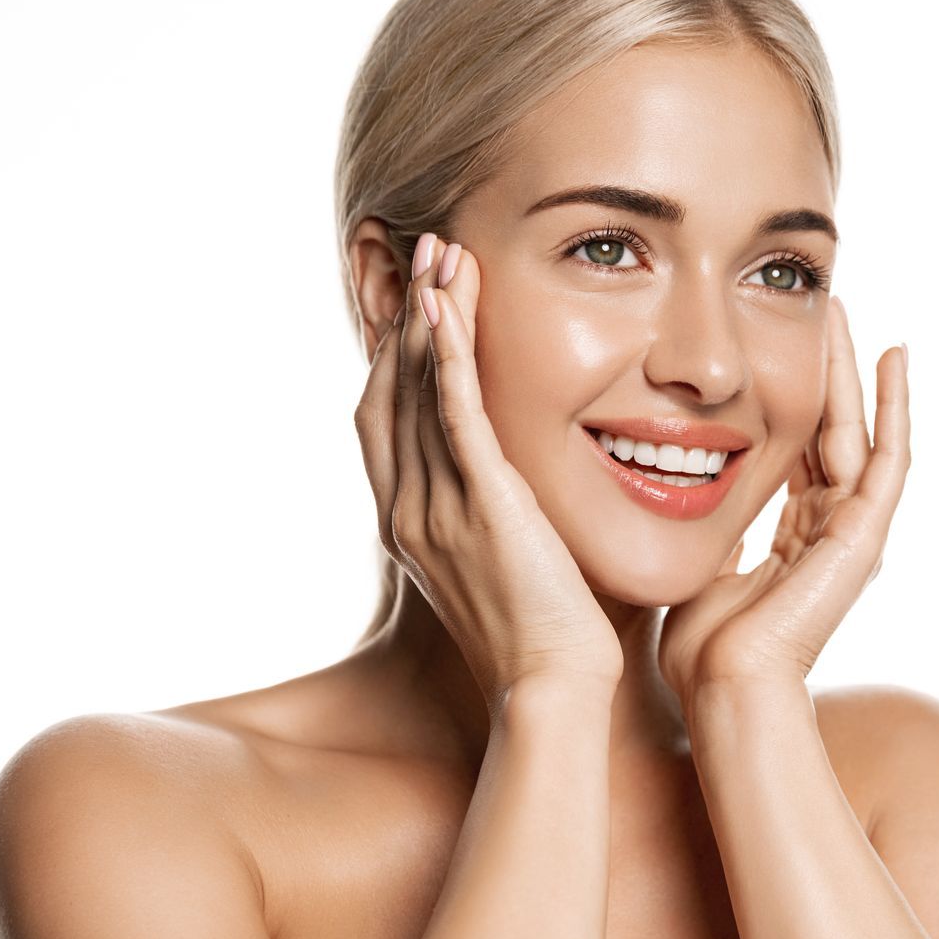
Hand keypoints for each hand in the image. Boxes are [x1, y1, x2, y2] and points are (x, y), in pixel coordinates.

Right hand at [354, 232, 622, 697]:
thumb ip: (499, 513)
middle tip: (420, 250)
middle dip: (402, 317)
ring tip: (438, 253)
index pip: (385, 419)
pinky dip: (446, 356)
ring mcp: (437, 508)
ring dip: (425, 316)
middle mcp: (409, 510)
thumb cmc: (549, 633)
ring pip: (416, 390)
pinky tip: (448, 308)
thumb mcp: (509, 560)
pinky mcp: (481, 506)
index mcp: (412, 523)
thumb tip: (519, 484)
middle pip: (387, 390)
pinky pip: (454, 415)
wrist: (553, 689)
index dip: (392, 354)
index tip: (412, 300)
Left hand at [658, 295, 910, 707]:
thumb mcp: (698, 566)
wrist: (726, 687)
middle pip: (834, 432)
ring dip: (855, 371)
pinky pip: (890, 456)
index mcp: (794, 540)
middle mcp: (830, 531)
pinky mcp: (866, 534)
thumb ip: (706, 529)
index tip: (780, 348)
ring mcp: (853, 533)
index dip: (794, 399)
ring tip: (846, 314)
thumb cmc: (702, 649)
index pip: (801, 452)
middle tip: (821, 309)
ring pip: (861, 432)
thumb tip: (680, 495)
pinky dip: (896, 405)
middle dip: (826, 369)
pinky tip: (895, 356)